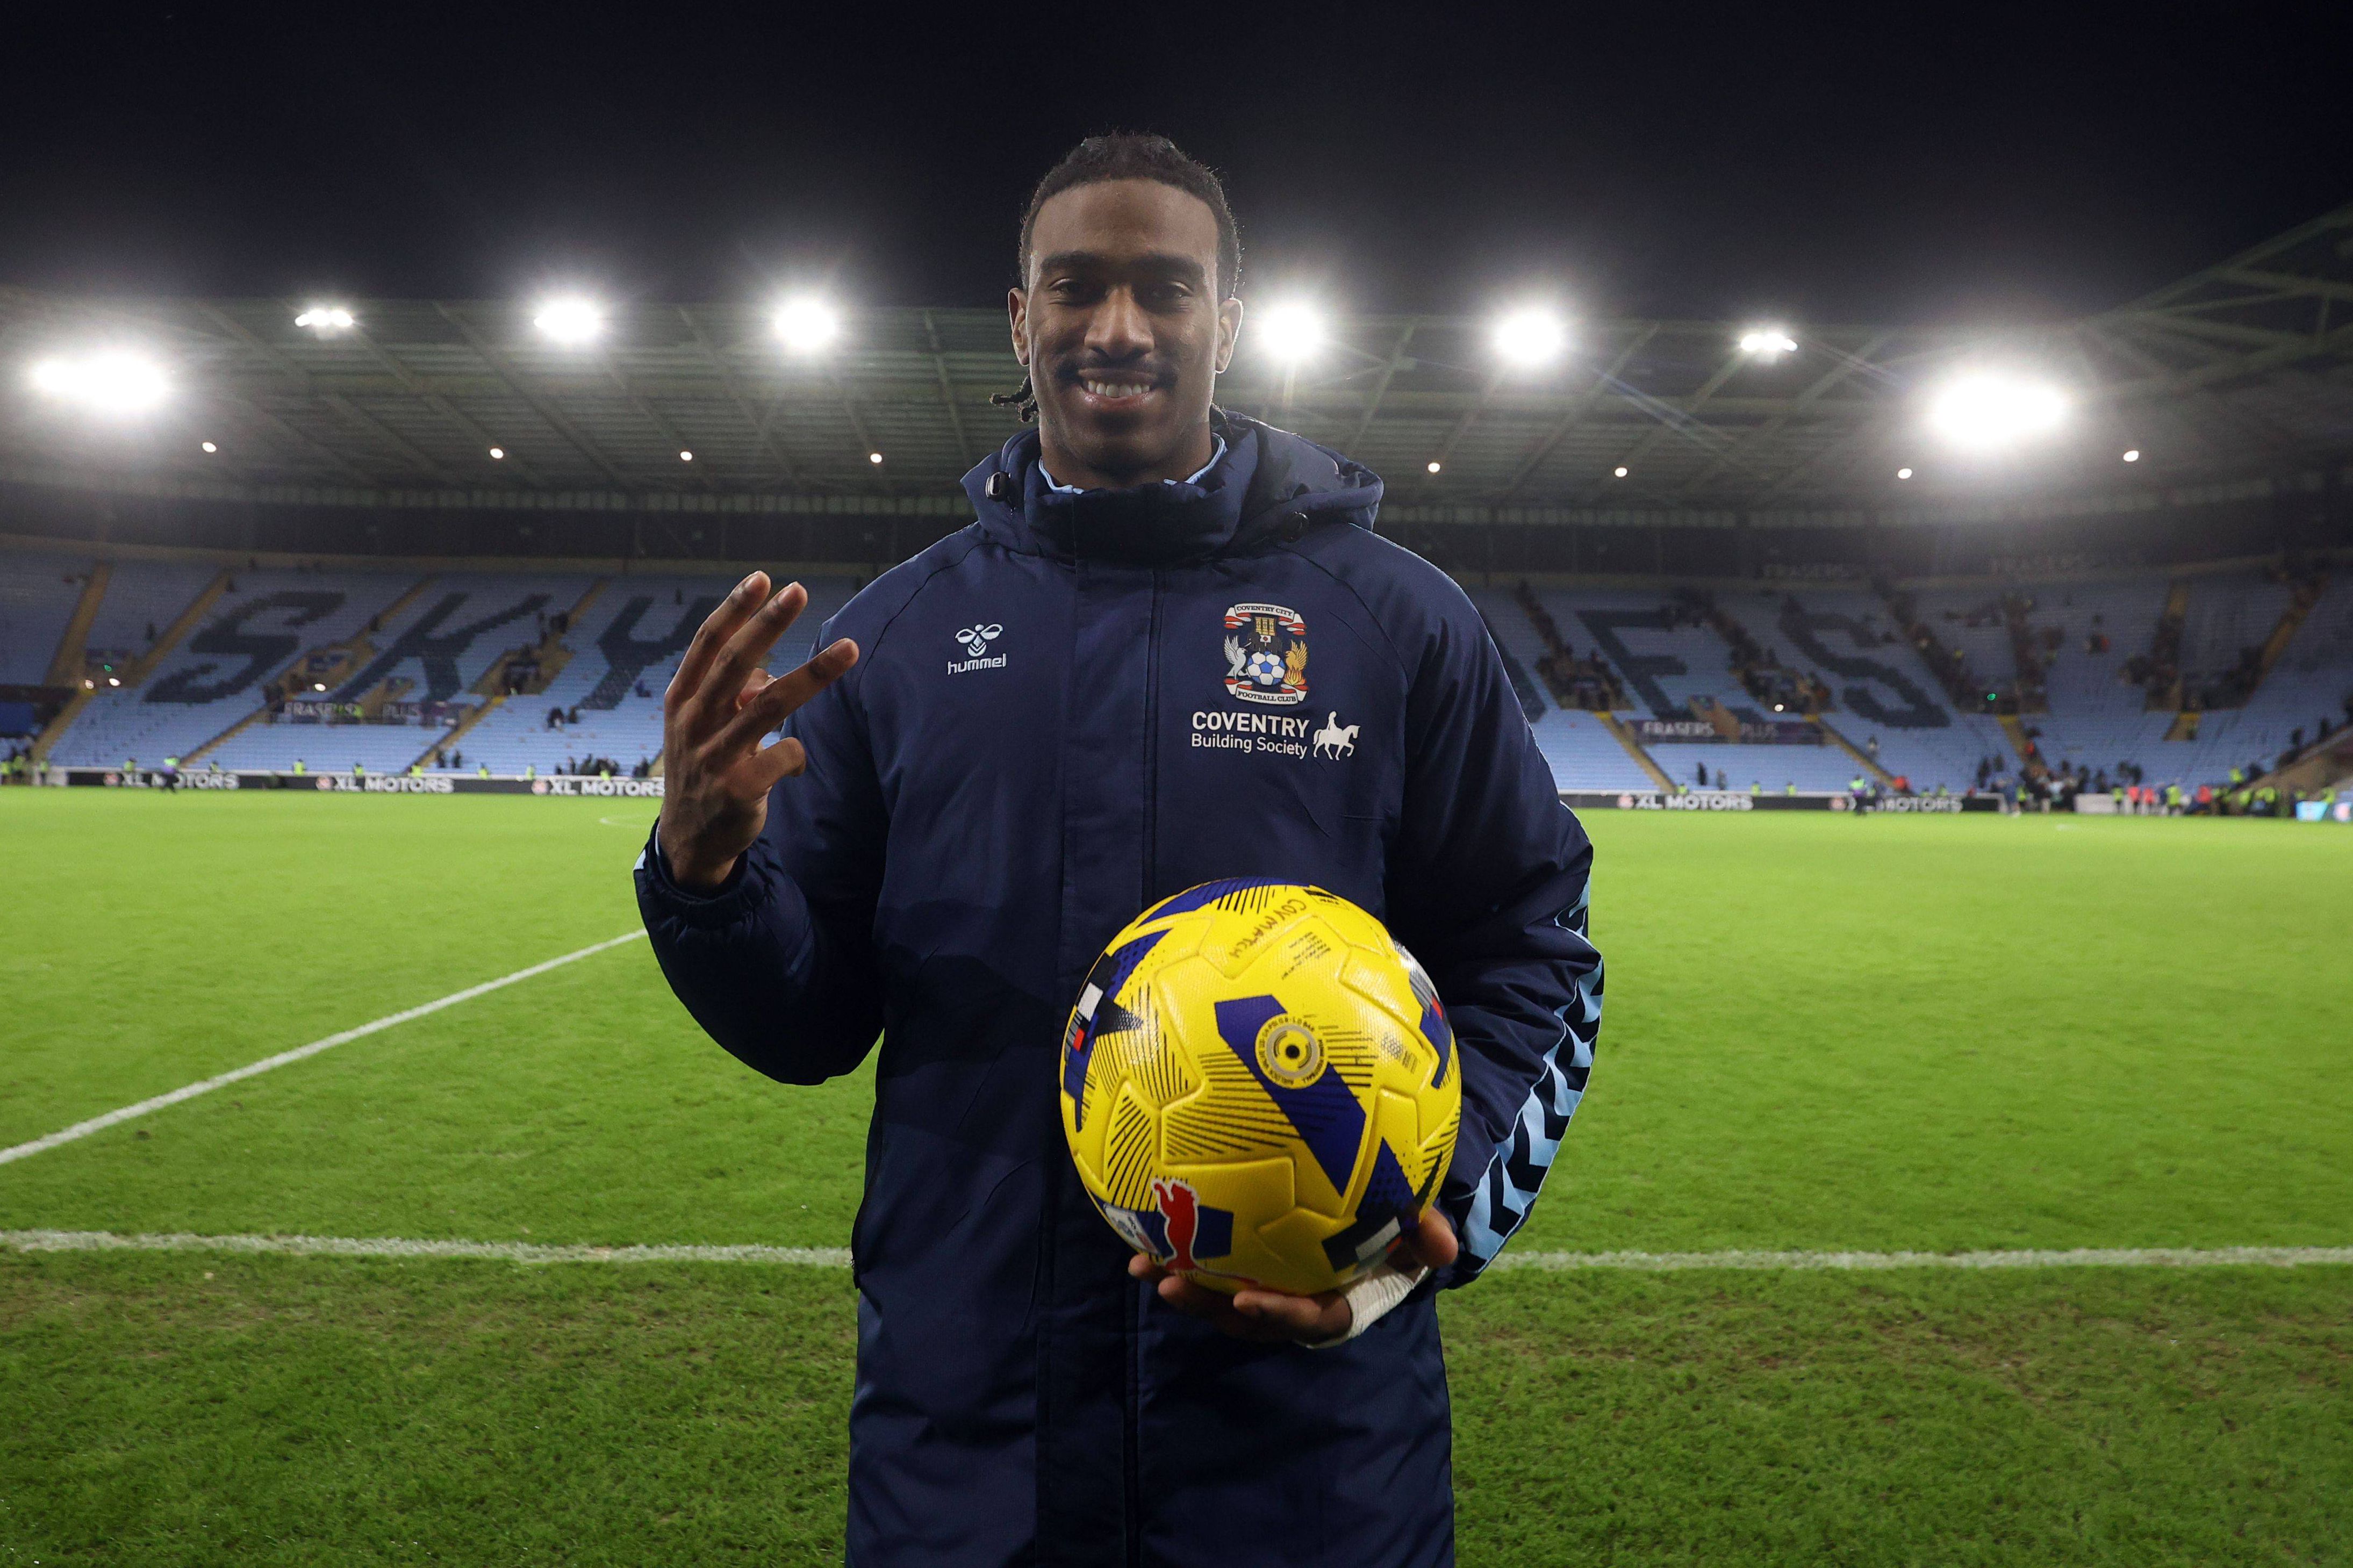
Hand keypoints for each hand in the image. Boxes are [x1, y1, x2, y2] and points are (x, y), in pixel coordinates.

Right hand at [656, 572, 857, 890]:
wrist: (690, 839)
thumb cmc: (706, 767)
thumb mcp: (706, 727)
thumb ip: (734, 694)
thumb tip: (767, 674)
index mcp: (682, 700)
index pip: (708, 644)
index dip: (735, 610)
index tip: (764, 579)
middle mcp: (693, 723)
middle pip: (735, 663)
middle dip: (769, 624)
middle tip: (800, 590)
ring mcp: (713, 756)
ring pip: (769, 705)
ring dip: (813, 673)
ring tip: (849, 648)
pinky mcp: (737, 789)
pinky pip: (784, 755)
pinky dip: (798, 754)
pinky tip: (795, 763)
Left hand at [1130, 1210, 1458, 1343]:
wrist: (1374, 1224)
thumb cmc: (1393, 1230)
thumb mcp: (1414, 1232)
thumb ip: (1426, 1235)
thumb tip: (1445, 1247)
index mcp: (1333, 1303)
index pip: (1308, 1318)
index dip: (1278, 1314)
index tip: (1248, 1300)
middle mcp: (1293, 1303)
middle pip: (1246, 1317)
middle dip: (1208, 1306)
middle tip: (1169, 1284)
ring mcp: (1264, 1288)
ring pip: (1218, 1298)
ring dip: (1181, 1286)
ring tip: (1141, 1265)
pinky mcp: (1241, 1268)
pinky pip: (1209, 1266)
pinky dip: (1176, 1252)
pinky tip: (1140, 1228)